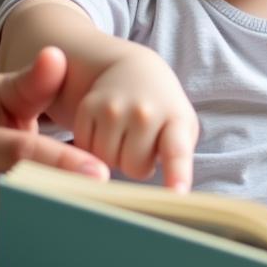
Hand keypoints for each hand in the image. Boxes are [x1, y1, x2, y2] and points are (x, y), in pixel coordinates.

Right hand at [0, 47, 108, 266]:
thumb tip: (56, 57)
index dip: (61, 163)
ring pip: (16, 252)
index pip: (17, 155)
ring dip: (61, 247)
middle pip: (17, 208)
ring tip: (108, 239)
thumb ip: (30, 84)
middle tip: (115, 211)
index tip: (101, 172)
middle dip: (66, 208)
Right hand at [71, 44, 198, 190]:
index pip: (177, 151)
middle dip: (136, 163)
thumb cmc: (162, 110)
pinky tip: (106, 129)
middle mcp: (146, 112)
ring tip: (124, 136)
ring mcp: (115, 108)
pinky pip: (85, 149)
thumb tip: (163, 196)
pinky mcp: (89, 106)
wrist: (134, 70)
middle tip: (141, 144)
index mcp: (176, 120)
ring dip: (114, 157)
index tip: (178, 194)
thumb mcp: (181, 127)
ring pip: (106, 162)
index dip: (177, 175)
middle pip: (134, 167)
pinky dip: (93, 147)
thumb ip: (177, 159)